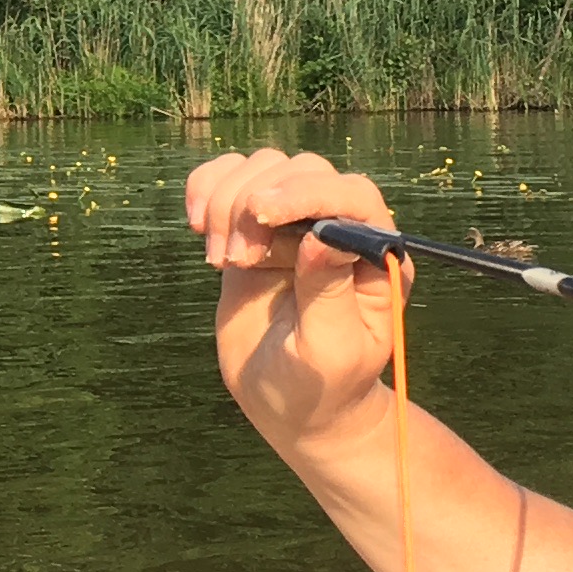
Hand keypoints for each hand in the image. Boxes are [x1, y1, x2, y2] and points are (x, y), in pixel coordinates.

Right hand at [180, 146, 403, 456]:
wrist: (288, 403)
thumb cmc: (321, 387)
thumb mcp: (330, 351)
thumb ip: (329, 293)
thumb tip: (322, 238)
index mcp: (375, 253)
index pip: (351, 193)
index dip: (306, 192)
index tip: (260, 212)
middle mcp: (339, 227)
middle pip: (300, 171)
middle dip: (255, 205)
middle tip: (235, 263)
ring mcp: (293, 223)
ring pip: (260, 168)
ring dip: (226, 205)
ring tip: (221, 263)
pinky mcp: (251, 227)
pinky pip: (226, 178)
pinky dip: (204, 189)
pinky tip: (197, 227)